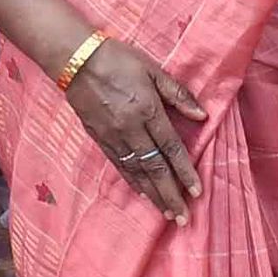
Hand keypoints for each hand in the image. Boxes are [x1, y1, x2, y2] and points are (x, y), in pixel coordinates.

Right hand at [67, 38, 207, 217]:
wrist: (75, 60)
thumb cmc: (118, 59)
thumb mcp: (153, 69)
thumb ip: (178, 94)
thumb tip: (202, 115)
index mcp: (147, 110)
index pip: (171, 147)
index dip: (185, 171)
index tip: (196, 192)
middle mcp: (131, 129)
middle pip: (155, 168)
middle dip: (170, 195)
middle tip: (183, 217)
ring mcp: (113, 136)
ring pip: (137, 172)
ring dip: (153, 195)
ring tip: (167, 214)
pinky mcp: (99, 139)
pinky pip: (120, 166)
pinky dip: (133, 183)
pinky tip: (143, 194)